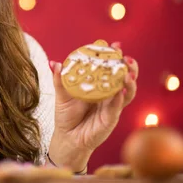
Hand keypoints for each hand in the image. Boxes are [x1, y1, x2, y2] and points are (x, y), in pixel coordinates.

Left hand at [48, 42, 137, 170]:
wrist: (67, 138)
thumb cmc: (67, 115)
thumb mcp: (61, 94)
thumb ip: (59, 79)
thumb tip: (53, 62)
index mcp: (98, 86)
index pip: (109, 68)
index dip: (114, 57)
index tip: (115, 45)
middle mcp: (108, 95)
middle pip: (124, 78)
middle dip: (128, 67)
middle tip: (126, 58)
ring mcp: (111, 107)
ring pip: (126, 93)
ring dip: (129, 83)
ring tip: (128, 74)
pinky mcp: (110, 120)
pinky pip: (116, 108)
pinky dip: (119, 99)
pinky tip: (120, 91)